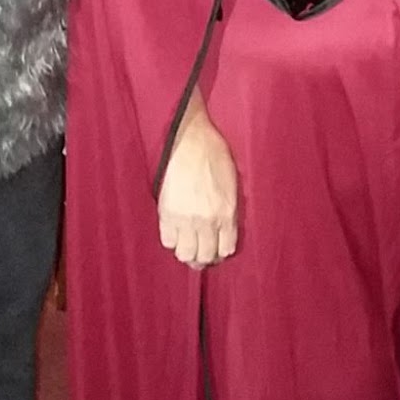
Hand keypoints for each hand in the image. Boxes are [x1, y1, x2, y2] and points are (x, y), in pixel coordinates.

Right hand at [157, 101, 237, 268]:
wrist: (190, 140)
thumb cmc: (214, 154)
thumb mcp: (232, 184)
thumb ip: (229, 210)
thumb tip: (225, 229)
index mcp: (227, 213)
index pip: (226, 249)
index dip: (220, 253)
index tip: (215, 250)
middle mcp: (207, 221)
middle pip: (205, 257)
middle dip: (203, 258)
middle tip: (199, 253)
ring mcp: (186, 219)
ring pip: (185, 254)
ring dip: (186, 252)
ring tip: (186, 245)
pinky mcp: (167, 213)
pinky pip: (167, 241)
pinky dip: (171, 240)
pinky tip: (174, 231)